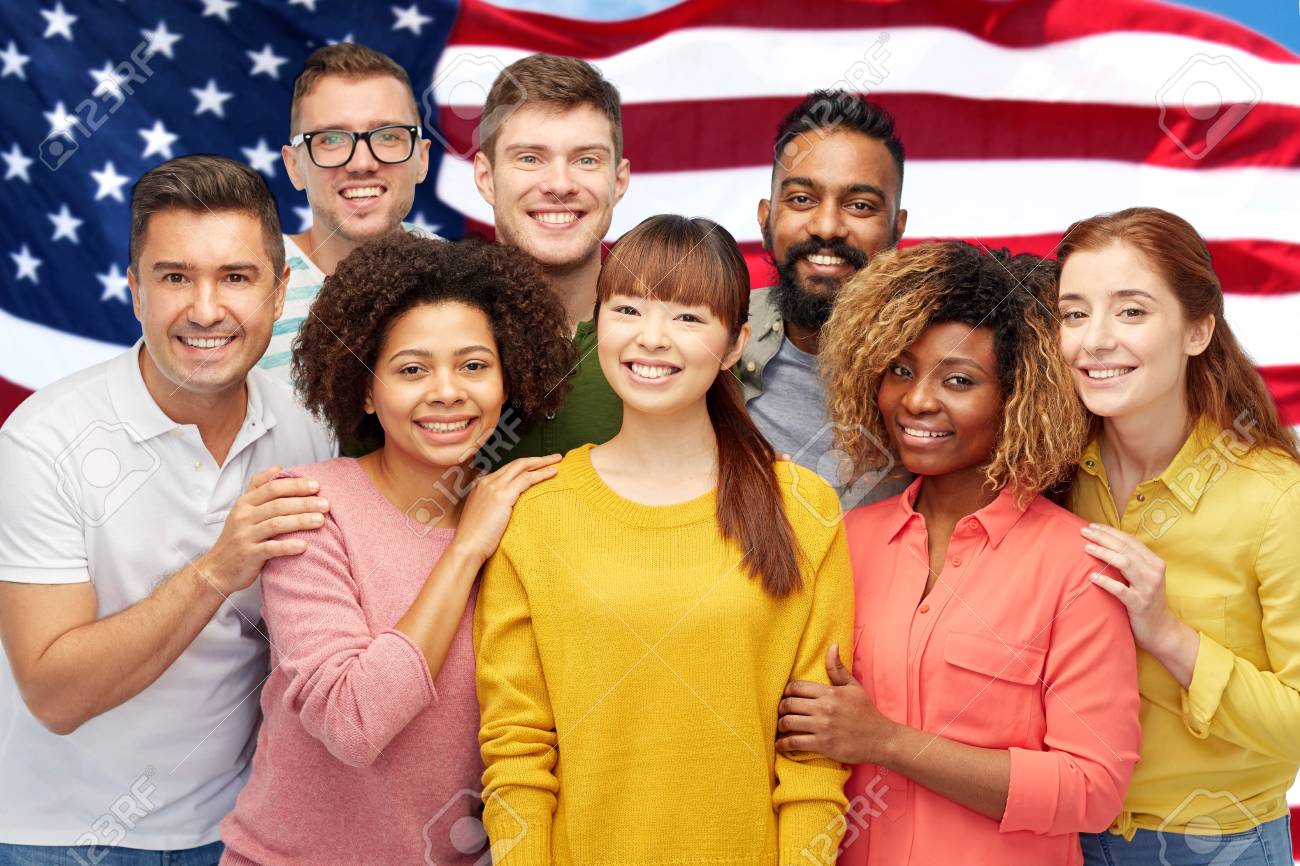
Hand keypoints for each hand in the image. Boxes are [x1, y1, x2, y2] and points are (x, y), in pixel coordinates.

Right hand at [198, 467, 329, 594]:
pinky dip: (288, 546)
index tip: (317, 485)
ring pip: (275, 524)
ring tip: (321, 520)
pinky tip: (304, 546)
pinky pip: (270, 549)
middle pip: (277, 505)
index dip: (295, 485)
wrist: (217, 569)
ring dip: (300, 521)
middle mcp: (243, 516)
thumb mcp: (243, 509)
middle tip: (326, 504)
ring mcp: (245, 536)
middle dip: (304, 502)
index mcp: (245, 502)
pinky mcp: (248, 555)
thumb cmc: (238, 537)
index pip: (272, 488)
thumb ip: (259, 487)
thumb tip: (278, 467)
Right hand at [448, 454, 561, 565]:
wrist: (467, 546)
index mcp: (480, 484)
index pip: (507, 469)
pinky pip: (526, 479)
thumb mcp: (482, 516)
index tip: (538, 465)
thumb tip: (504, 507)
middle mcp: (487, 481)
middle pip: (516, 464)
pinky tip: (553, 473)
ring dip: (542, 462)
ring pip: (522, 467)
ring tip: (558, 460)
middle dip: (536, 459)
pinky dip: (541, 474)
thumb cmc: (475, 538)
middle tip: (554, 457)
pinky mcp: (502, 495)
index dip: (524, 466)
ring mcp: (494, 486)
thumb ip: (491, 506)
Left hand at [776, 644, 893, 764]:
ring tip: (781, 728)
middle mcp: (825, 708)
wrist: (881, 739)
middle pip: (788, 704)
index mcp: (830, 692)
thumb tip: (832, 645)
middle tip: (780, 713)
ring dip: (780, 726)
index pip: (796, 687)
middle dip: (780, 709)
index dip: (785, 692)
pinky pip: (795, 742)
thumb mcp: (854, 687)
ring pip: (788, 722)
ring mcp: (823, 726)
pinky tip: (781, 745)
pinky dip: (784, 744)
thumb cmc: (866, 712)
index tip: (785, 697)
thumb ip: (838, 669)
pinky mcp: (823, 744)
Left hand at [1081, 522, 1182, 651]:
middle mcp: (1153, 572)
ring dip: (1104, 554)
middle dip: (1103, 537)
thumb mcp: (1143, 578)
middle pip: (1125, 548)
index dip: (1111, 532)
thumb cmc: (1145, 600)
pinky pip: (1121, 590)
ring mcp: (1148, 588)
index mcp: (1154, 562)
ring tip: (1086, 548)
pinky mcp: (1140, 604)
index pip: (1130, 541)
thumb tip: (1106, 543)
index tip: (1092, 526)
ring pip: (1125, 563)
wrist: (1160, 629)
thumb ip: (1131, 562)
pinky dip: (1106, 582)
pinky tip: (1092, 577)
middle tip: (1084, 532)